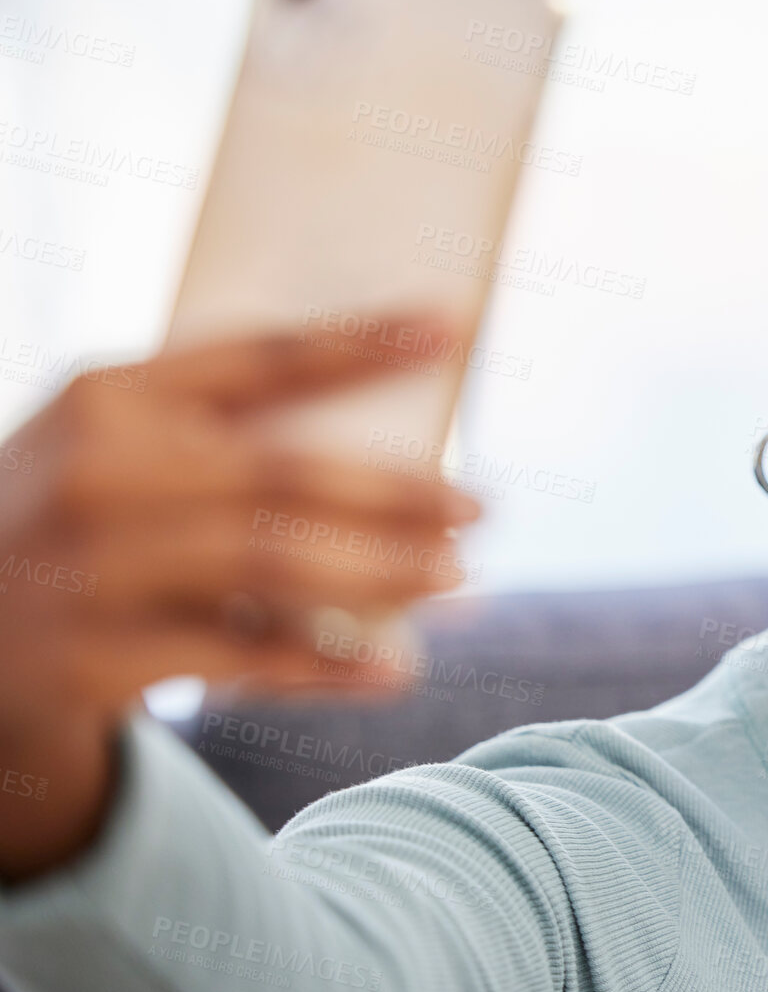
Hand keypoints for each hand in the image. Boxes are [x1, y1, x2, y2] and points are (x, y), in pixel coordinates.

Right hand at [0, 312, 483, 878]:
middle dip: (399, 490)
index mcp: (106, 397)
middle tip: (481, 505)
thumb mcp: (105, 453)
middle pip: (284, 473)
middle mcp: (96, 474)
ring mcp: (90, 568)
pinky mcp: (94, 658)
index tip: (454, 324)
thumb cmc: (62, 526)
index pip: (258, 357)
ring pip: (276, 564)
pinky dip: (328, 664)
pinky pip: (243, 660)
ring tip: (459, 577)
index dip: (362, 340)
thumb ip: (209, 436)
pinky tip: (395, 667)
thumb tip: (385, 454)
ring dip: (384, 572)